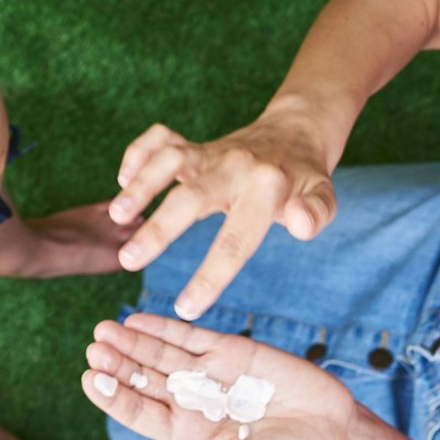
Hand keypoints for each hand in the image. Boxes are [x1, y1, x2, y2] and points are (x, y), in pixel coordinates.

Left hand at [83, 313, 359, 439]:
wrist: (333, 435)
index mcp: (187, 433)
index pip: (139, 412)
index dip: (113, 396)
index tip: (90, 379)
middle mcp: (191, 400)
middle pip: (144, 378)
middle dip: (118, 363)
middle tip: (93, 347)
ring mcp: (209, 372)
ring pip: (161, 352)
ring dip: (133, 341)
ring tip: (105, 329)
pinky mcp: (231, 350)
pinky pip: (190, 334)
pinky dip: (164, 325)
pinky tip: (138, 319)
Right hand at [111, 106, 337, 318]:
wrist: (296, 131)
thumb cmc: (305, 179)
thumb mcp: (323, 198)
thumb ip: (315, 215)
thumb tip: (301, 226)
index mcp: (266, 189)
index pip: (236, 239)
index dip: (210, 275)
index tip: (185, 307)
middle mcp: (234, 167)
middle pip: (191, 197)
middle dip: (158, 229)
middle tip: (128, 261)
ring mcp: (211, 152)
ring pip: (169, 160)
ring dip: (140, 185)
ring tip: (116, 216)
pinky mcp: (195, 143)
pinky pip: (159, 138)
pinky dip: (137, 153)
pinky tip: (123, 180)